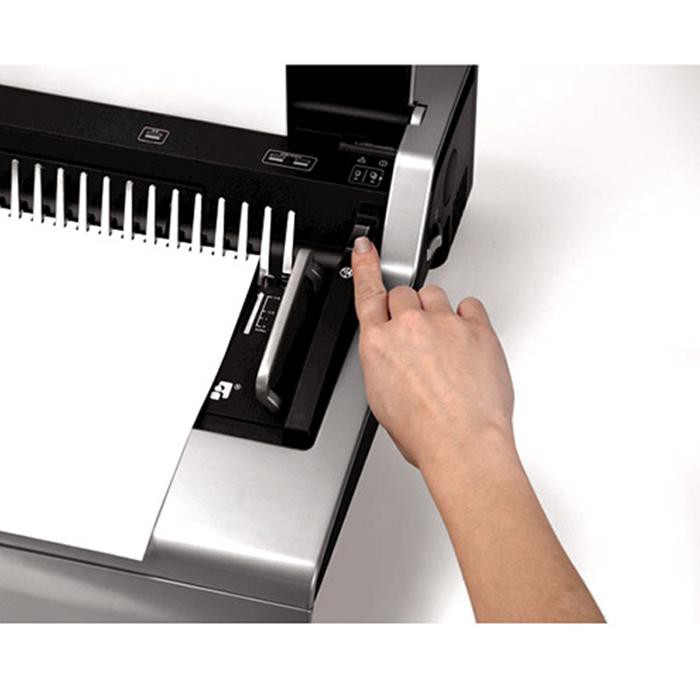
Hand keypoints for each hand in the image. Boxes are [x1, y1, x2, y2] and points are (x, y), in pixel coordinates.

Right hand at [351, 236, 514, 471]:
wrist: (463, 443)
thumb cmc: (424, 432)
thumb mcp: (382, 399)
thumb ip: (385, 363)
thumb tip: (394, 356)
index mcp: (379, 344)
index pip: (368, 293)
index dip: (366, 265)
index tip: (365, 248)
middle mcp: (409, 327)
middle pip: (404, 295)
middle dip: (409, 311)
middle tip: (421, 340)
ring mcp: (444, 324)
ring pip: (435, 295)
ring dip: (437, 313)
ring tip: (446, 347)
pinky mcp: (477, 327)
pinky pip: (469, 306)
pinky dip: (467, 319)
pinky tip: (466, 343)